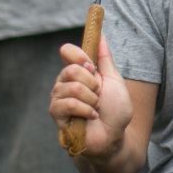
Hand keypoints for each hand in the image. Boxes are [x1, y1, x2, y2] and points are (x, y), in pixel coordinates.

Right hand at [48, 38, 133, 158]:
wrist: (114, 136)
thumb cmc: (115, 111)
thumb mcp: (114, 80)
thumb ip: (104, 59)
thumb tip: (100, 36)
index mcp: (78, 73)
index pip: (67, 52)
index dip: (80, 56)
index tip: (92, 66)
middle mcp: (65, 83)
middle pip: (70, 69)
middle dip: (92, 83)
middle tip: (98, 95)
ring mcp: (59, 99)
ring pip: (72, 87)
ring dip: (91, 99)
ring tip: (95, 108)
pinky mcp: (57, 115)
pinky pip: (68, 104)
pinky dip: (85, 110)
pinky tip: (91, 117)